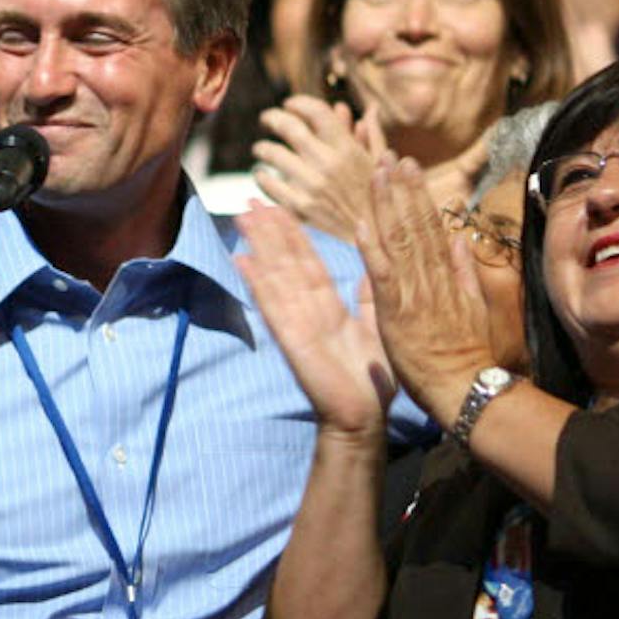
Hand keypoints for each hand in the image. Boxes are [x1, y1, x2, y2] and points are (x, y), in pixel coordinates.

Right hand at [234, 206, 395, 436]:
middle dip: (269, 232)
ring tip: (243, 217)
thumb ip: (369, 297)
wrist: (364, 417)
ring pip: (276, 277)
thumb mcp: (376, 328)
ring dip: (259, 246)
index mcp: (329, 308)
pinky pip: (273, 306)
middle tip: (250, 201)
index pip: (308, 263)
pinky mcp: (292, 340)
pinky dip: (258, 284)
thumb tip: (373, 264)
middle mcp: (308, 311)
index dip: (293, 235)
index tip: (279, 208)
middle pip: (286, 263)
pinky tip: (242, 261)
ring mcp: (296, 324)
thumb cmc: (371, 380)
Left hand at [252, 96, 383, 241]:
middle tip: (266, 119)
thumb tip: (370, 109)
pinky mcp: (300, 207)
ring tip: (261, 148)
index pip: (316, 112)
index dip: (299, 102)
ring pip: (273, 154)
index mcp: (348, 149)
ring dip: (263, 148)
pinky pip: (269, 185)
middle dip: (273, 118)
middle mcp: (329, 163)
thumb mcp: (380, 165)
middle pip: (290, 127)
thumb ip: (372, 135)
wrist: (377, 241)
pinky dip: (261, 176)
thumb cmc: (379, 199)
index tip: (290, 104)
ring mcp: (312, 186)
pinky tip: (262, 174)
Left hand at [357, 155, 496, 429]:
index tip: (407, 168)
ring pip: (399, 239)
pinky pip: (382, 272)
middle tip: (390, 155)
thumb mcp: (471, 307)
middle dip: (402, 188)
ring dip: (387, 204)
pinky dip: (372, 246)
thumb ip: (464, 272)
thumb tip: (460, 239)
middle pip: (414, 224)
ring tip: (378, 172)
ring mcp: (413, 292)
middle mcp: (429, 277)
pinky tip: (363, 221)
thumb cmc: (465, 354)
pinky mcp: (396, 310)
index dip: (417, 195)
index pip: (429, 227)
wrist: (463, 387)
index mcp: (444, 276)